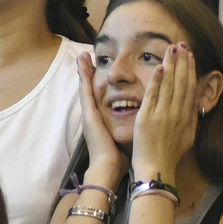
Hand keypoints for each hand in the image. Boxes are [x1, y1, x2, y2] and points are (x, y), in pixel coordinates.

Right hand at [76, 55, 126, 183]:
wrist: (107, 168)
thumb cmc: (118, 157)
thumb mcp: (123, 137)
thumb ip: (127, 128)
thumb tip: (139, 125)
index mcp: (103, 119)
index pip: (102, 96)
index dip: (100, 82)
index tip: (101, 69)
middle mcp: (94, 114)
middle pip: (91, 88)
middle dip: (88, 72)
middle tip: (86, 55)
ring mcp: (89, 114)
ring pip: (86, 87)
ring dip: (84, 71)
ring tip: (82, 55)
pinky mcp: (88, 115)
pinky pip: (86, 92)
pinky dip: (83, 78)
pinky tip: (83, 66)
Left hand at [130, 42, 198, 180]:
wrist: (157, 168)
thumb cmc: (171, 155)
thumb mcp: (188, 137)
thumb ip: (191, 118)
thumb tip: (196, 103)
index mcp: (186, 117)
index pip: (190, 88)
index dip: (190, 70)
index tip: (190, 56)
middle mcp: (176, 113)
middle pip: (181, 82)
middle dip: (182, 62)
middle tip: (182, 44)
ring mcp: (162, 115)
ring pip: (168, 85)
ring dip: (170, 65)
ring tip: (172, 49)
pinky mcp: (147, 118)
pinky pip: (153, 95)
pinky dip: (156, 81)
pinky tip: (158, 66)